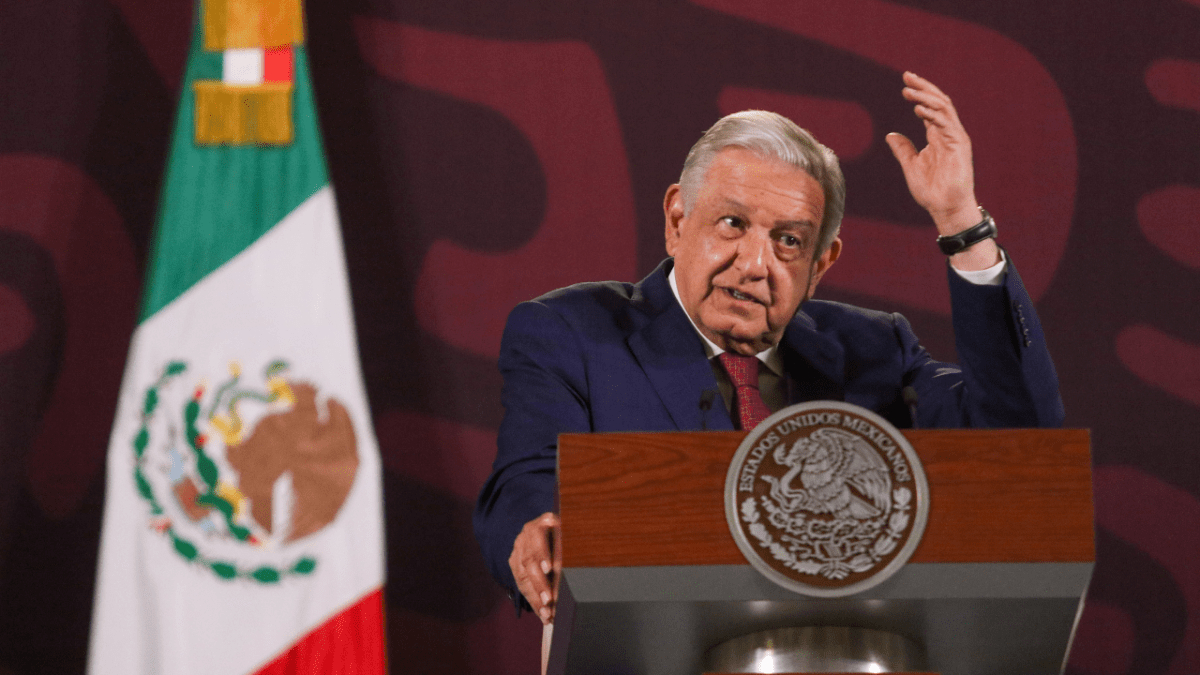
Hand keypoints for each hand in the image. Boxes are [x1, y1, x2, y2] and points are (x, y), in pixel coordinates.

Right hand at [509, 512, 561, 624]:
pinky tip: (542, 612)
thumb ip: (570, 545)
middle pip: (530, 561)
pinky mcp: (514, 562)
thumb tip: (576, 567)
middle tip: (549, 601)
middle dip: (540, 583)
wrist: (547, 529)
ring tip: (547, 614)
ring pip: (523, 576)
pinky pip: (521, 584)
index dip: (542, 554)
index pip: (539, 538)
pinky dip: (532, 600)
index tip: (550, 569)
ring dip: (535, 598)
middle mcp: (526, 536)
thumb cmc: (567, 534)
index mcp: (542, 523)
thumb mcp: (570, 533)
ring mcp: (518, 549)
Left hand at [886, 71, 998, 269]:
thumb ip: (903, 149)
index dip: (919, 94)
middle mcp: (948, 133)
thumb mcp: (911, 165)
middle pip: (938, 102)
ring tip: (910, 91)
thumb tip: (890, 135)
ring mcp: (955, 138)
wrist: (945, 208)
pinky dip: (934, 115)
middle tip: (907, 76)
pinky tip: (919, 109)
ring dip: (927, 97)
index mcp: (937, 135)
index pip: (929, 108)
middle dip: (923, 88)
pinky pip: (947, 124)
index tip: (904, 84)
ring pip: (944, 109)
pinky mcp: (960, 146)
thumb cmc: (931, 190)